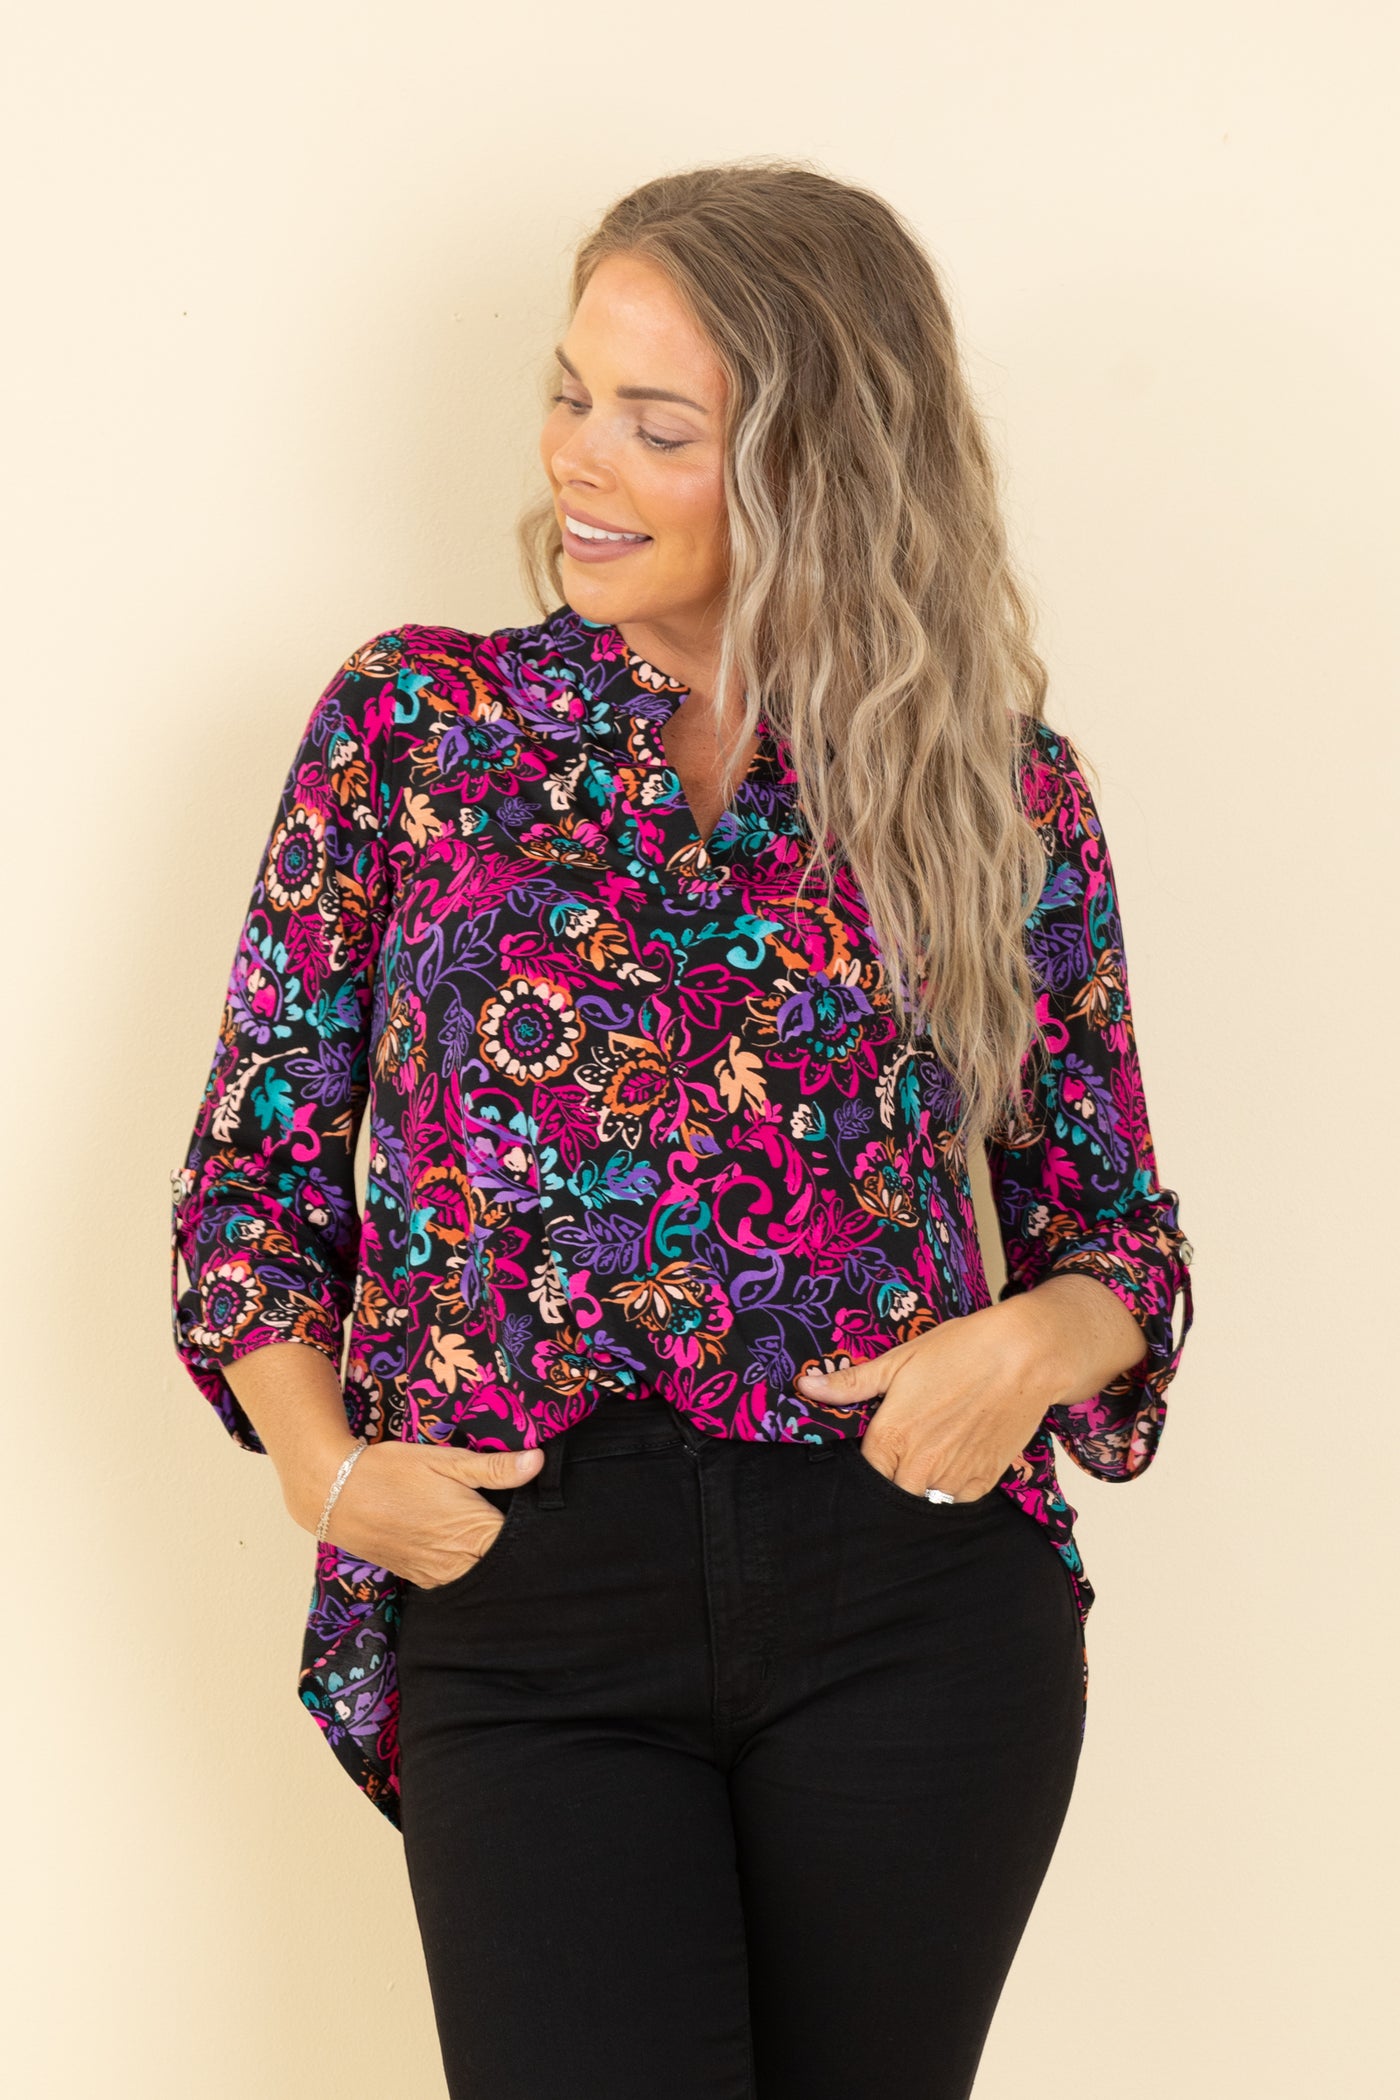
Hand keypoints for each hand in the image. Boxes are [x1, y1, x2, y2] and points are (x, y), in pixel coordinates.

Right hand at [294, 1439, 544, 1586]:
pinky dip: (466, 1568)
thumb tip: (538, 1462)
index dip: (537, 1534)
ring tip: (492, 1535)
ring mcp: (437, 1575)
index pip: (523, 1547)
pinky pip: (455, 1581)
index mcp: (474, 1533)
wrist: (336, 1494)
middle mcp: (459, 1563)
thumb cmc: (393, 1471)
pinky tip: (465, 1548)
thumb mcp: (446, 1461)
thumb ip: (494, 1467)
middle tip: (523, 1527)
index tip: (546, 1520)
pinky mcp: (419, 1578)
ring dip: (489, 1561)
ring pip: (479, 1577)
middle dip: (515, 1551)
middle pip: (502, 1566)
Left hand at [795, 1300, 1059, 1501]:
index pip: (863, 1475)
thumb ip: (852, 1383)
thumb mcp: (899, 1360)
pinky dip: (952, 1488)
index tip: (873, 1450)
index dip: (864, 1465)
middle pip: (891, 1494)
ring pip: (924, 1501)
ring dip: (921, 1485)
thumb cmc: (960, 1350)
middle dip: (891, 1479)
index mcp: (891, 1437)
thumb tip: (805, 1386)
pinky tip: (954, 1460)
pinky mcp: (985, 1480)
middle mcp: (919, 1466)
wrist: (1024, 1355)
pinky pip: (958, 1500)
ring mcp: (954, 1477)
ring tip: (930, 1454)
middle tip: (902, 1452)